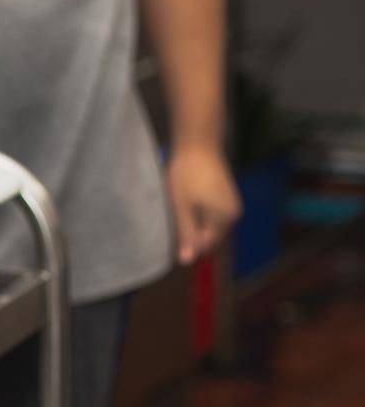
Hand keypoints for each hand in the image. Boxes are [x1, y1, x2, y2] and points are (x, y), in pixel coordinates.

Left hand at [167, 144, 240, 264]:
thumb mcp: (182, 208)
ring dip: (195, 224)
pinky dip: (199, 214)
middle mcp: (233, 215)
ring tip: (180, 208)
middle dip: (192, 234)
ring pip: (210, 226)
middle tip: (175, 217)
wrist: (199, 144)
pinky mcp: (227, 197)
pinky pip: (212, 215)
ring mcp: (232, 205)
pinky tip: (187, 202)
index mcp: (224, 220)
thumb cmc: (187, 175)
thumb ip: (186, 235)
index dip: (188, 245)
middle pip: (210, 238)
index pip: (207, 247)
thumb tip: (188, 262)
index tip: (172, 230)